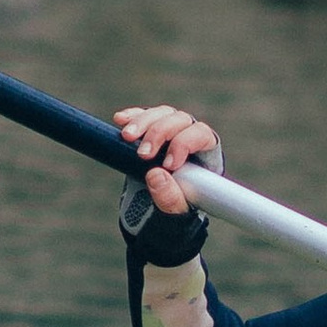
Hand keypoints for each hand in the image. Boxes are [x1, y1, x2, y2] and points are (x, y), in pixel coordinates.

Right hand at [114, 100, 218, 217]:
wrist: (160, 208)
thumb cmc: (177, 209)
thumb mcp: (177, 212)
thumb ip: (170, 198)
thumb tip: (155, 175)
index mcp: (206, 152)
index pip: (201, 135)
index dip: (184, 144)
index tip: (167, 164)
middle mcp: (190, 135)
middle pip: (180, 120)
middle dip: (159, 133)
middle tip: (142, 155)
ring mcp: (170, 130)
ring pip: (161, 114)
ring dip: (143, 122)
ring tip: (126, 136)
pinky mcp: (150, 130)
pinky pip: (143, 115)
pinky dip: (132, 116)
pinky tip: (120, 120)